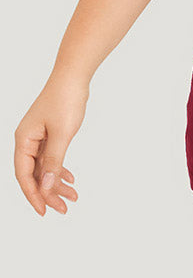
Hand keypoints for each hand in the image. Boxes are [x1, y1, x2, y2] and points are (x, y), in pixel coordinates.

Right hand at [14, 73, 88, 215]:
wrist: (74, 75)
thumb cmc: (65, 99)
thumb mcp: (62, 134)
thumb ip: (54, 161)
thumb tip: (46, 186)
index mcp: (24, 140)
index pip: (24, 175)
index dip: (33, 195)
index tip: (44, 211)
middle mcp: (27, 139)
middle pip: (34, 174)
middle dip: (48, 192)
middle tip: (64, 208)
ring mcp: (38, 135)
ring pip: (45, 166)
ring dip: (57, 182)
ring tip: (73, 196)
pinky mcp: (49, 132)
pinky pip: (51, 156)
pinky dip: (60, 167)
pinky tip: (70, 178)